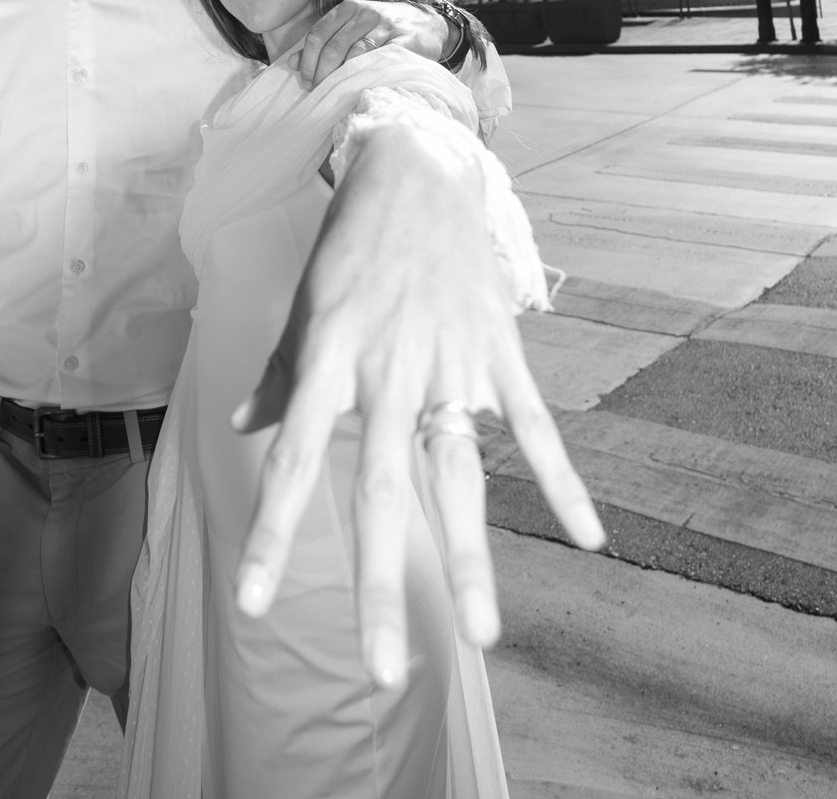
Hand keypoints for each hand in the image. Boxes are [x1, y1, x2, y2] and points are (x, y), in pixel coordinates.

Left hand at [231, 123, 602, 683]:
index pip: (297, 461)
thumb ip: (282, 375)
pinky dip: (562, 482)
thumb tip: (247, 430)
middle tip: (382, 670)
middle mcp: (388, 368)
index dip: (273, 533)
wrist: (416, 165)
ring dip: (473, 558)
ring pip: (460, 475)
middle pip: (385, 490)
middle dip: (382, 582)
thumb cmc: (351, 241)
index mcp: (331, 358)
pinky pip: (534, 428)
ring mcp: (449, 362)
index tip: (252, 602)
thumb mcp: (306, 304)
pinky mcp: (498, 350)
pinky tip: (589, 538)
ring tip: (484, 635)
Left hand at [296, 0, 448, 86]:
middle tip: (318, 91)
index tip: (306, 80)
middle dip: (321, 73)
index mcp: (347, 8)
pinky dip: (366, 76)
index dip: (307, 61)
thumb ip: (323, 42)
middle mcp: (365, 14)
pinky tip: (358, 87)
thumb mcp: (351, 28)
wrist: (427, 23)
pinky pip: (380, 61)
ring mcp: (385, 27)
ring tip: (334, 93)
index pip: (317, 34)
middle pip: (333, 47)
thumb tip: (292, 62)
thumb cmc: (382, 29)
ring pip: (355, 54)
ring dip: (341, 78)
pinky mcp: (404, 41)